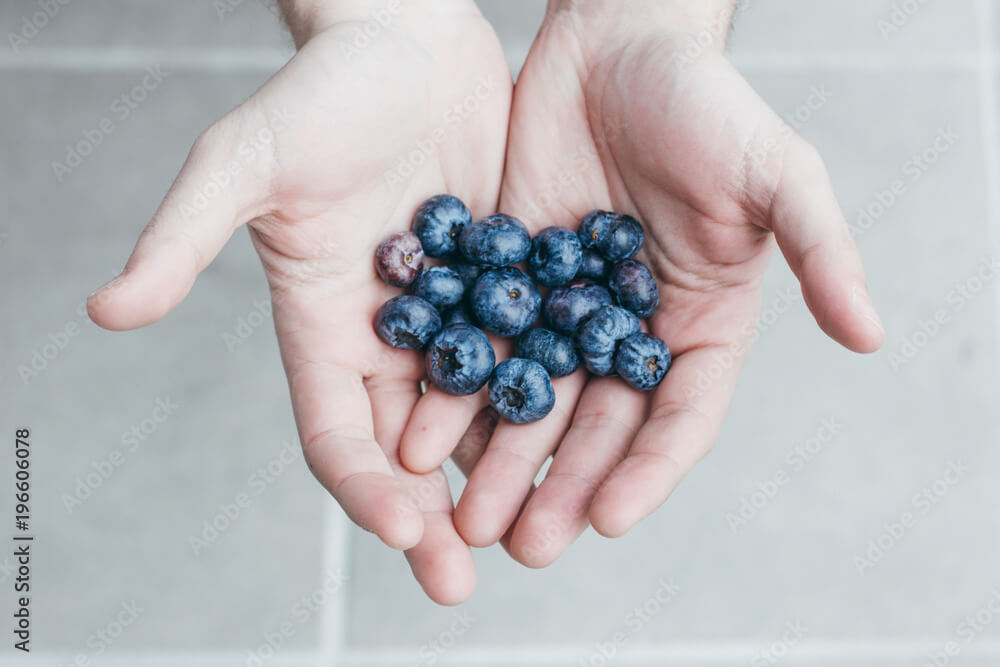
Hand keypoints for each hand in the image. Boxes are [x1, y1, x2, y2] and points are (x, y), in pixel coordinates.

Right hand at [87, 0, 511, 604]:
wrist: (404, 38)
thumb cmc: (320, 91)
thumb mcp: (245, 162)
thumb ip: (184, 237)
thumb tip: (103, 310)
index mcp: (321, 326)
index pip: (335, 433)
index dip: (363, 489)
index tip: (407, 533)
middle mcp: (385, 334)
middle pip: (407, 446)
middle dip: (433, 513)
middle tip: (467, 576)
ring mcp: (448, 311)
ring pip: (473, 411)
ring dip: (496, 472)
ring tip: (533, 527)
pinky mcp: (502, 279)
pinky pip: (527, 350)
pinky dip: (546, 396)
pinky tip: (582, 438)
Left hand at [402, 0, 884, 566]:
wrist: (617, 43)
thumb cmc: (707, 104)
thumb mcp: (776, 171)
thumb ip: (820, 249)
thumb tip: (871, 334)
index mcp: (700, 324)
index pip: (679, 417)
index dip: (649, 472)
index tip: (606, 519)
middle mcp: (631, 330)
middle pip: (597, 426)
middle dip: (558, 484)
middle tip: (519, 543)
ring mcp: (565, 308)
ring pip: (531, 397)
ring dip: (499, 458)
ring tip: (464, 516)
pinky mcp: (509, 276)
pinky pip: (482, 342)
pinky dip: (456, 389)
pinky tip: (423, 432)